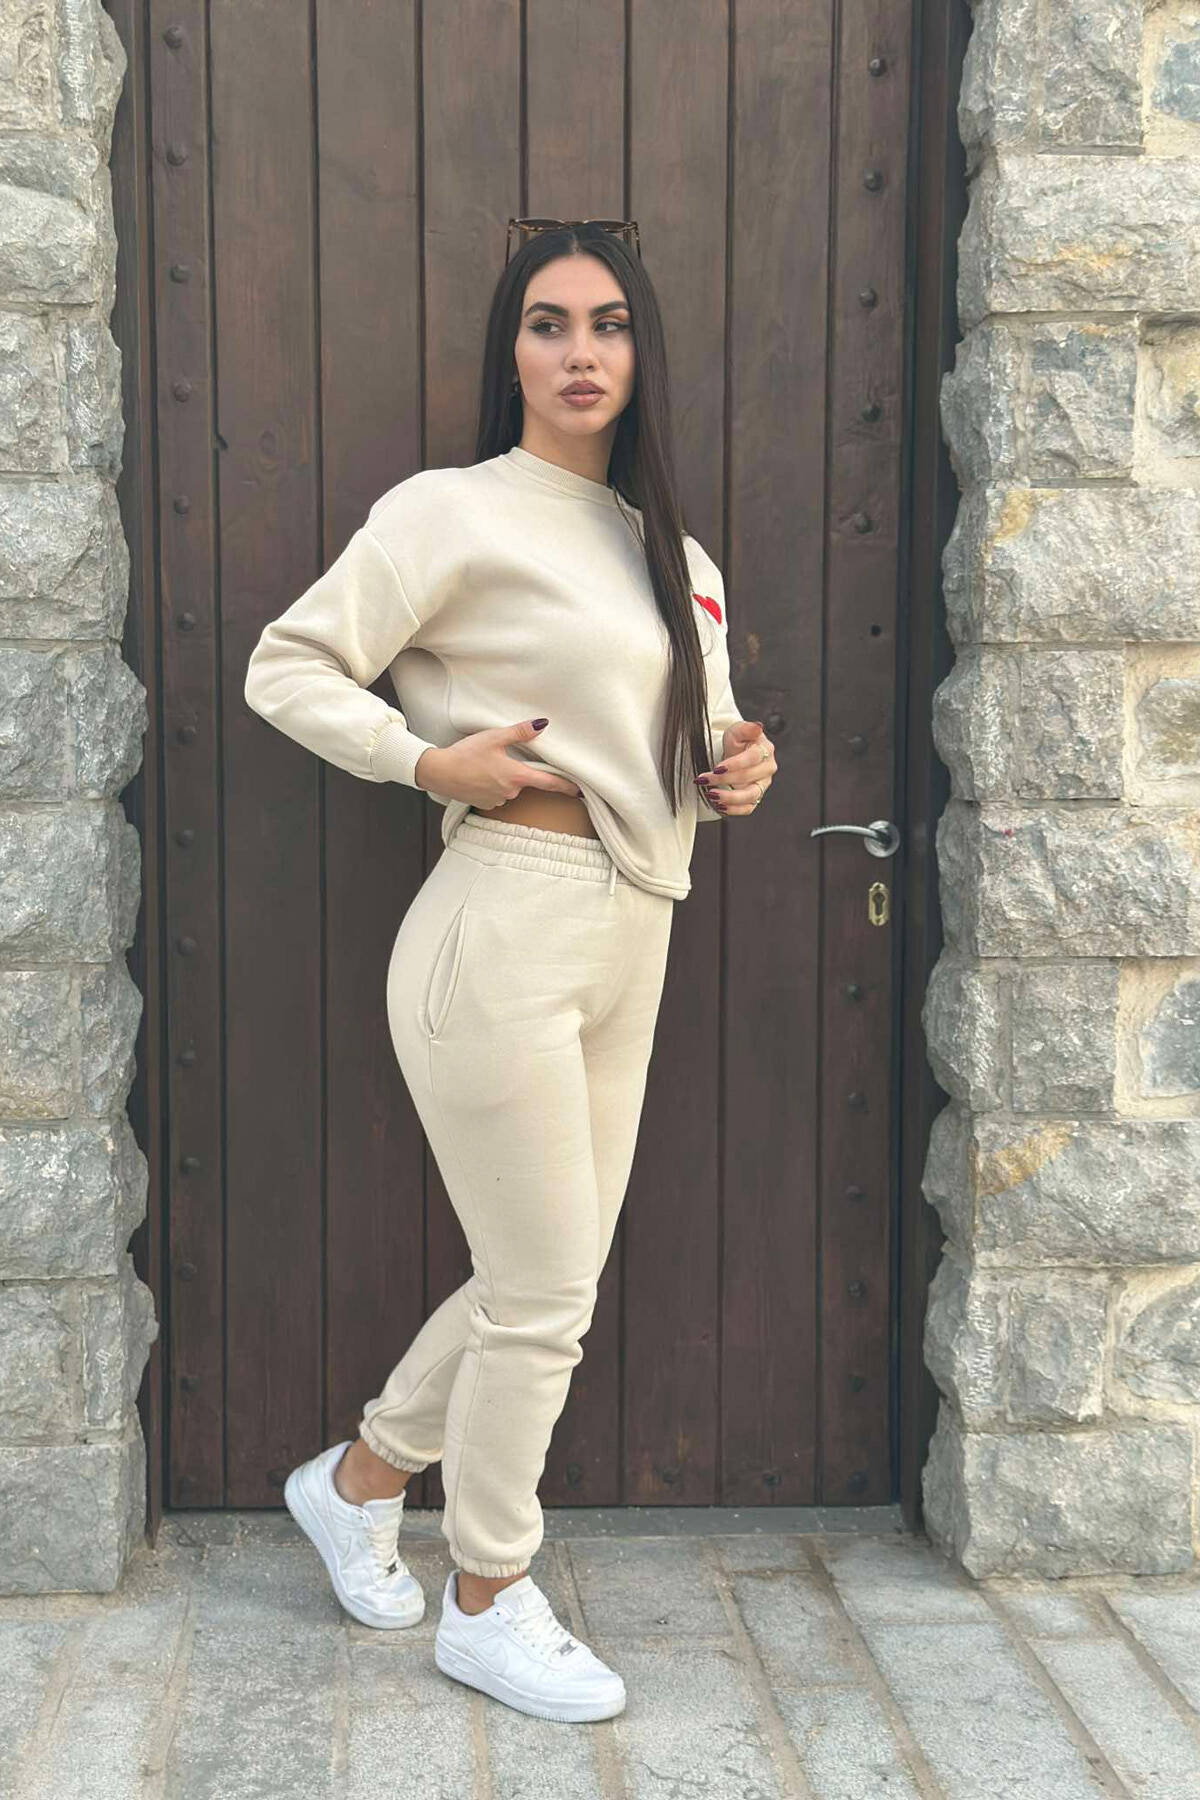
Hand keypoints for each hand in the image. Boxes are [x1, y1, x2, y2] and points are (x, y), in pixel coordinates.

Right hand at [414, 720, 582, 808]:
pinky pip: (496, 795)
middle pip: (525, 782)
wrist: (439, 772)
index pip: (549, 783)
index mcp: (516, 776)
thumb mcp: (494, 737)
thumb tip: (541, 725)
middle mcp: (510, 792)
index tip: (580, 791)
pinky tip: (479, 776)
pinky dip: (492, 786)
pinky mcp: (485, 805)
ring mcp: (498, 801)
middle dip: (517, 771)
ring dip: (503, 778)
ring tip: (485, 766)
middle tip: (498, 759)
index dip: (567, 787)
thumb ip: (519, 732)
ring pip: (509, 788)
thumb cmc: (465, 754)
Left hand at [696, 720, 776, 815]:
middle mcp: (767, 768)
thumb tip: (757, 726)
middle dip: (724, 779)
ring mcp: (762, 784)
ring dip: (729, 797)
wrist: (735, 753)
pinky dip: (733, 809)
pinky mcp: (755, 797)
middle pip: (749, 777)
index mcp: (765, 750)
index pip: (753, 758)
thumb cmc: (737, 742)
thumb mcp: (737, 730)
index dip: (735, 764)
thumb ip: (746, 728)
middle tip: (705, 778)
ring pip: (750, 796)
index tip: (717, 768)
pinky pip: (748, 808)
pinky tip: (719, 805)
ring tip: (711, 794)